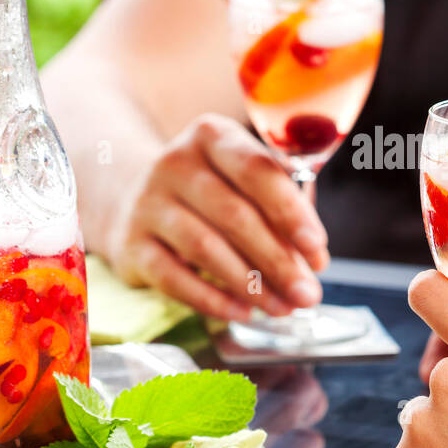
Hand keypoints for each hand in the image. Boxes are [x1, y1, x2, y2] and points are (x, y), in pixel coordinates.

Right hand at [104, 114, 328, 319]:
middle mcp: (175, 163)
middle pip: (234, 215)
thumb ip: (283, 206)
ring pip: (204, 248)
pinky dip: (212, 300)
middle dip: (278, 260)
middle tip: (307, 293)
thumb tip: (313, 258)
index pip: (257, 170)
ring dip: (250, 284)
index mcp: (213, 136)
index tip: (317, 247)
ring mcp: (148, 203)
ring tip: (282, 307)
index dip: (291, 212)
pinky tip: (243, 312)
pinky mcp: (131, 245)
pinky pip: (173, 279)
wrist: (132, 200)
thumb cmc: (210, 191)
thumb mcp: (243, 179)